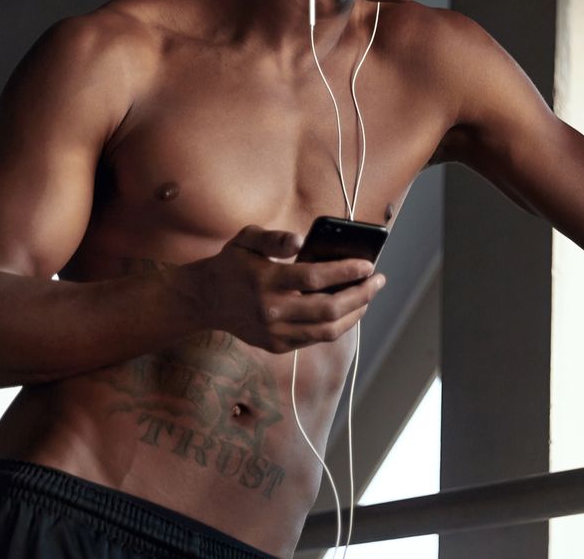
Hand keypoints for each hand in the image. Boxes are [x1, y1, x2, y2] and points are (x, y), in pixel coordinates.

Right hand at [188, 224, 384, 353]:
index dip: (346, 271)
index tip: (368, 265)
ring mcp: (274, 332)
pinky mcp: (276, 345)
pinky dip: (336, 326)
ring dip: (354, 314)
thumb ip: (274, 238)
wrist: (205, 299)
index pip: (315, 278)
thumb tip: (302, 240)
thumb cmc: (232, 263)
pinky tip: (347, 311)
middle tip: (378, 281)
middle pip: (328, 309)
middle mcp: (271, 310)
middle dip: (360, 295)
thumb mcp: (247, 238)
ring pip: (326, 331)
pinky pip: (315, 339)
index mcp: (266, 280)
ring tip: (368, 297)